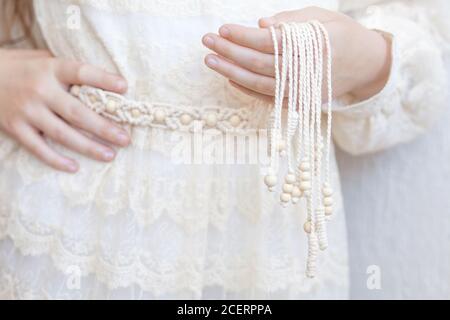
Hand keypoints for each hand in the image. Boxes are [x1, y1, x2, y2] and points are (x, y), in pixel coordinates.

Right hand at [0, 49, 130, 172]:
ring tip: (110, 155)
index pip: (81, 72)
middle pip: (77, 112)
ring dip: (88, 147)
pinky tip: (74, 167)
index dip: (103, 79)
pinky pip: (38, 148)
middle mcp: (40, 90)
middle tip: (125, 139)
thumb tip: (105, 84)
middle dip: (104, 127)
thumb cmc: (20, 67)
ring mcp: (27, 110)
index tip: (125, 87)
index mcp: (50, 68)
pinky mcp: (14, 127)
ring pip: (62, 134)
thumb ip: (68, 71)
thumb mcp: (43, 59)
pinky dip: (56, 160)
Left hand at [202, 6, 390, 102]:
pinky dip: (246, 89)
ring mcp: (301, 90)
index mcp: (311, 45)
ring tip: (211, 60)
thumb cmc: (341, 34)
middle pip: (257, 63)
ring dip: (231, 72)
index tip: (222, 29)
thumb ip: (290, 21)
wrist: (365, 65)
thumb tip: (259, 26)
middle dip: (229, 52)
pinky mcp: (299, 102)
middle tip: (207, 42)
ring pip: (258, 83)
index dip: (242, 36)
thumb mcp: (321, 17)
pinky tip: (230, 79)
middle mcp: (305, 70)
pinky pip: (267, 98)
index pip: (267, 42)